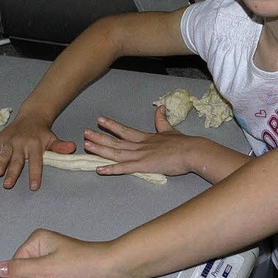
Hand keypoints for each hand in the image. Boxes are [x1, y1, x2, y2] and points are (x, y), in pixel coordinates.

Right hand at [0, 113, 75, 190]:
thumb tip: (72, 148)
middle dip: (13, 173)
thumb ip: (60, 147)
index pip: (36, 162)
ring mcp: (10, 141)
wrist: (32, 116)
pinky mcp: (1, 138)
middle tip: (8, 184)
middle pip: (18, 160)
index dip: (35, 174)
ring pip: (5, 154)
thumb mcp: (52, 139)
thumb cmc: (42, 132)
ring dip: (1, 163)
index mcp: (35, 145)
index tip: (34, 186)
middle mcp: (22, 143)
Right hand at [0, 228, 120, 277]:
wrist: (108, 269)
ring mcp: (53, 260)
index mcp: (38, 240)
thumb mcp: (46, 268)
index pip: (17, 264)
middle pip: (26, 274)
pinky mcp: (62, 271)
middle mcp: (44, 247)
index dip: (28, 277)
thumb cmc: (79, 265)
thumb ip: (20, 269)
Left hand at [84, 108, 203, 176]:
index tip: (100, 120)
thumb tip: (160, 107)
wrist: (192, 151)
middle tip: (85, 133)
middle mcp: (140, 145)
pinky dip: (111, 169)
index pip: (125, 131)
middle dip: (100, 137)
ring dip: (100, 149)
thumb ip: (162, 121)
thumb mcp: (170, 130)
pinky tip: (99, 169)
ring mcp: (141, 155)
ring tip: (87, 145)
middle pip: (116, 141)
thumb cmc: (184, 144)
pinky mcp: (144, 166)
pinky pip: (124, 168)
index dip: (112, 126)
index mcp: (146, 138)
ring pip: (116, 152)